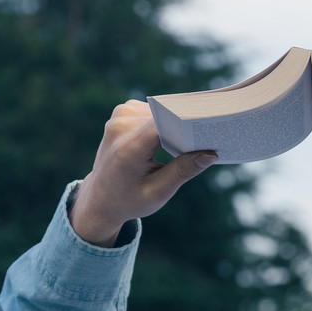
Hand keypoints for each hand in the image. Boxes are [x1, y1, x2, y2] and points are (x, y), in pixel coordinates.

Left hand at [70, 100, 217, 246]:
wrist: (100, 199)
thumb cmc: (130, 200)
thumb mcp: (158, 192)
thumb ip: (183, 171)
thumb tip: (211, 154)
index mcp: (128, 149)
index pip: (163, 124)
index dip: (187, 121)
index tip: (210, 127)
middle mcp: (120, 127)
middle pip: (164, 116)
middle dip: (185, 126)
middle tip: (207, 139)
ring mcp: (118, 116)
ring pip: (160, 111)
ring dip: (174, 124)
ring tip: (186, 143)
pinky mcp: (122, 112)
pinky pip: (152, 110)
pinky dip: (163, 121)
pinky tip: (167, 137)